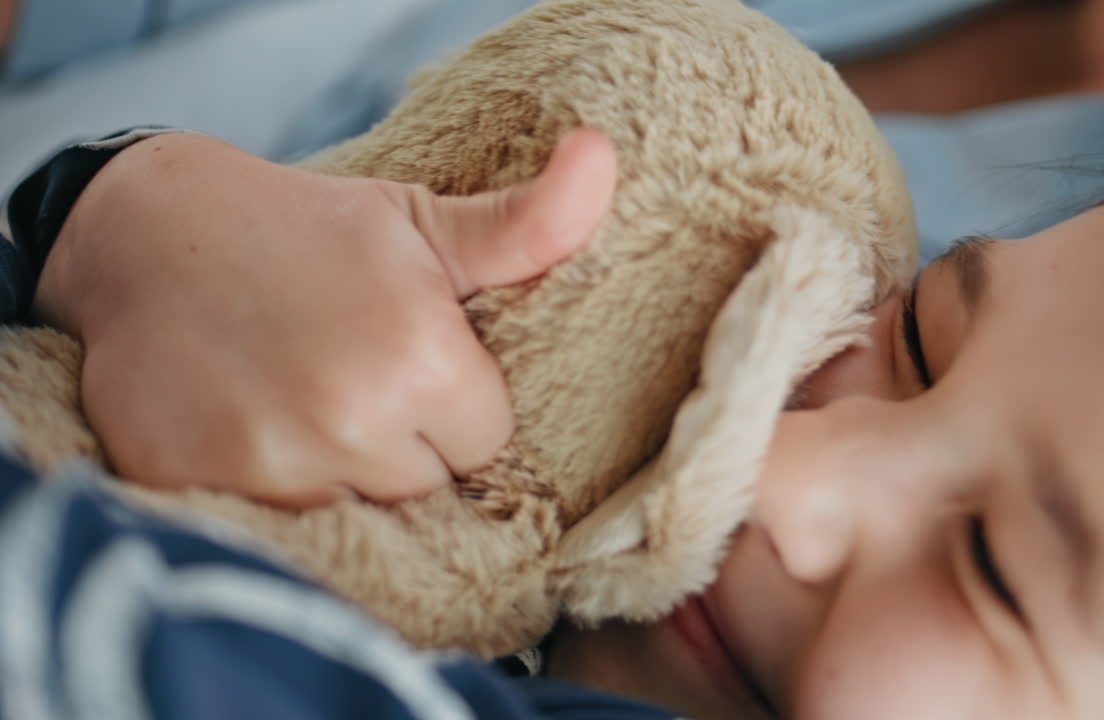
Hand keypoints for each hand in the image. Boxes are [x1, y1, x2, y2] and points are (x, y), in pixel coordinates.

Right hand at [35, 129, 616, 506]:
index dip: (456, 405)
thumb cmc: (304, 230)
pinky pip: (283, 533)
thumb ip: (527, 226)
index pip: (488, 439)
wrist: (143, 235)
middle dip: (407, 447)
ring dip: (346, 477)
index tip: (416, 367)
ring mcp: (272, 465)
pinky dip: (278, 497)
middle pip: (429, 487)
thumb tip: (605, 156)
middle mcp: (352, 419)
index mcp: (420, 353)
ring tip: (309, 407)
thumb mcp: (423, 222)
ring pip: (361, 516)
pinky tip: (261, 434)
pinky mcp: (197, 491)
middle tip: (357, 382)